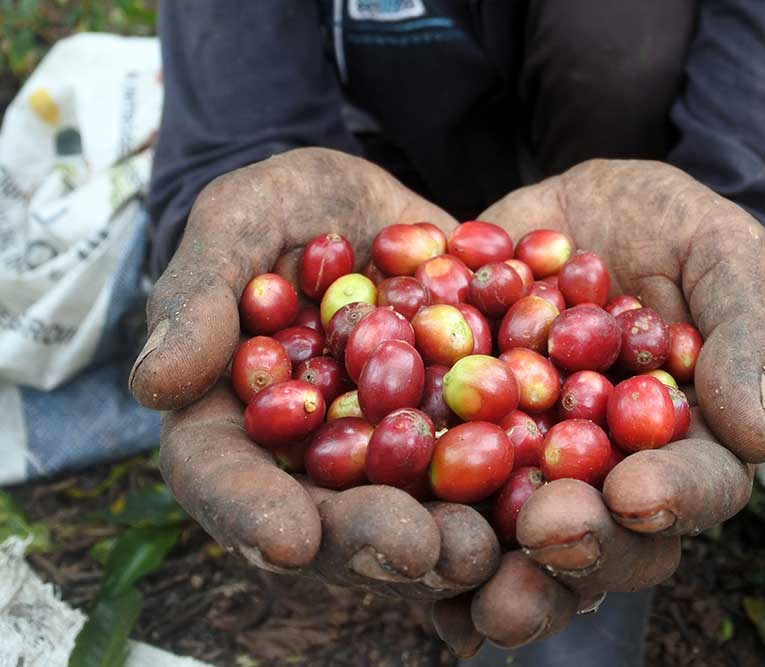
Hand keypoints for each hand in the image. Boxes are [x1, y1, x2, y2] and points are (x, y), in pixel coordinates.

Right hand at [130, 148, 500, 598]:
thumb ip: (200, 294)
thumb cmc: (291, 209)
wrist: (384, 208)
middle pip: (327, 517)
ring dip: (447, 539)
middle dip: (369, 540)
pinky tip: (545, 492)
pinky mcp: (456, 440)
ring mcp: (388, 457)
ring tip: (484, 545)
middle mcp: (311, 459)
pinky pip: (485, 470)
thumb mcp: (242, 222)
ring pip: (410, 514)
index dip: (249, 514)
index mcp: (235, 421)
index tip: (287, 540)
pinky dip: (511, 486)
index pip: (222, 479)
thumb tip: (156, 383)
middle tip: (417, 552)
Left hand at [433, 159, 764, 652]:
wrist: (576, 213)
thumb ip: (740, 333)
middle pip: (614, 537)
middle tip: (543, 533)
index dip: (674, 495)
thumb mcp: (719, 254)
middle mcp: (615, 473)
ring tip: (471, 592)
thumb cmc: (670, 228)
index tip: (636, 494)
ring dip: (504, 577)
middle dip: (582, 545)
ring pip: (531, 547)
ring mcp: (540, 470)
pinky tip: (407, 564)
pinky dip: (432, 544)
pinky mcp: (470, 450)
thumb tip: (759, 434)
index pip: (700, 483)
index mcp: (688, 439)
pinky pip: (453, 503)